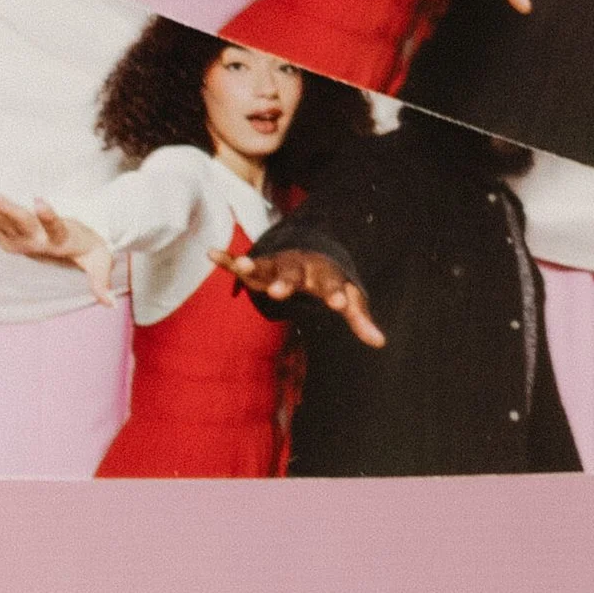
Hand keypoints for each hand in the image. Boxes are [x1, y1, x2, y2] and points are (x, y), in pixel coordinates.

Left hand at [0, 188, 113, 305]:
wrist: (71, 251)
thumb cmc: (90, 249)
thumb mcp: (100, 262)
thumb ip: (100, 280)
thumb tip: (109, 305)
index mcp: (57, 243)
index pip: (53, 227)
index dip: (47, 214)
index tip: (40, 198)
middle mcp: (35, 242)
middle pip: (20, 222)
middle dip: (4, 207)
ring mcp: (19, 239)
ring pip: (1, 221)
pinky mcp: (9, 235)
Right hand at [228, 245, 386, 346]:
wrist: (312, 250)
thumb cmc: (330, 281)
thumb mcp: (347, 297)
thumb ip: (360, 318)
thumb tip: (381, 342)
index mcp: (323, 274)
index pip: (331, 285)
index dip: (335, 294)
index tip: (338, 305)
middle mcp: (299, 267)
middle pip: (293, 274)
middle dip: (286, 282)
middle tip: (279, 293)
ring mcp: (278, 265)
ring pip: (266, 266)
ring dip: (253, 265)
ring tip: (242, 266)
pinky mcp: (261, 267)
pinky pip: (242, 262)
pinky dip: (228, 259)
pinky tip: (212, 254)